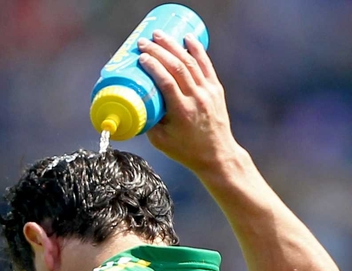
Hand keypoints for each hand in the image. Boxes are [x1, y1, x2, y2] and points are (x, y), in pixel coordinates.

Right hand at [138, 30, 238, 171]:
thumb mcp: (161, 141)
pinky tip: (187, 38)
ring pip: (190, 62)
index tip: (141, 57)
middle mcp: (196, 98)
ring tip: (159, 35)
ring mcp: (208, 92)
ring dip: (174, 45)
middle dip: (159, 50)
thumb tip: (134, 102)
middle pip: (177, 67)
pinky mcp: (216, 89)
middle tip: (144, 41)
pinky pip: (206, 65)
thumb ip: (147, 121)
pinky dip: (197, 49)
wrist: (217, 155)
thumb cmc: (186, 150)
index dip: (153, 66)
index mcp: (181, 111)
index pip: (166, 81)